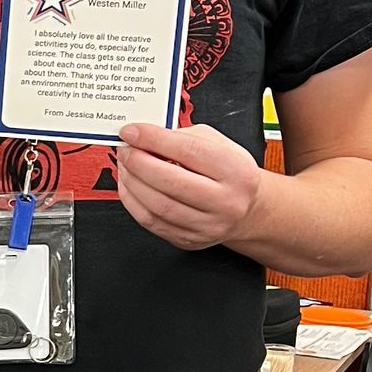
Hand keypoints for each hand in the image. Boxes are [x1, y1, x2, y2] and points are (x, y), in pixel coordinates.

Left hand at [116, 121, 263, 251]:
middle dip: (138, 162)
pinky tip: (130, 186)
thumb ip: (182, 137)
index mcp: (235, 171)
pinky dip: (133, 202)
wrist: (246, 210)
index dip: (153, 139)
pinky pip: (151, 222)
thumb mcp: (217, 144)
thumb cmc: (229, 173)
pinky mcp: (190, 240)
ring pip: (157, 205)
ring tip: (125, 166)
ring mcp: (207, 225)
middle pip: (170, 181)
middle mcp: (225, 201)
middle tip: (125, 150)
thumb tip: (144, 136)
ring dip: (132, 182)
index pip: (188, 150)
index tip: (131, 132)